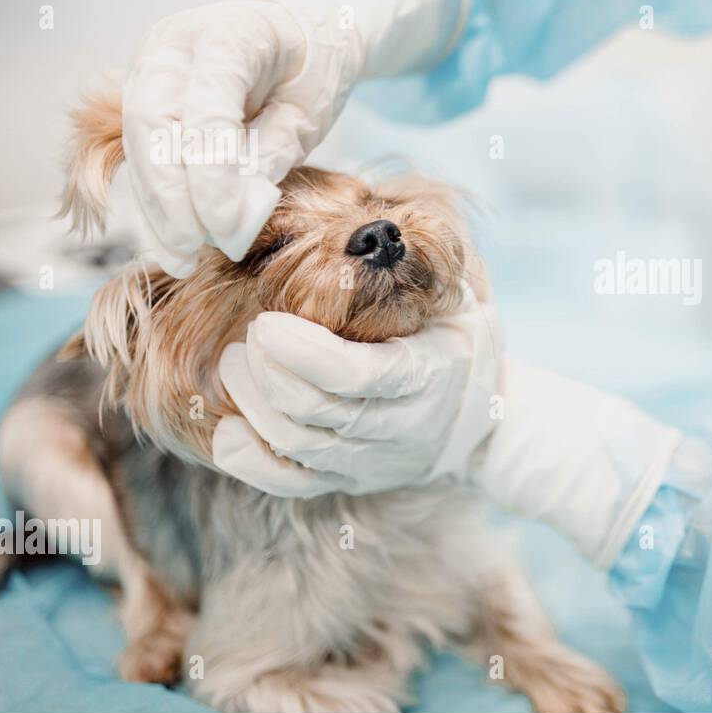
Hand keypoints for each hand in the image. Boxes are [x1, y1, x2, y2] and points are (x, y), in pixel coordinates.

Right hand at [120, 0, 472, 277]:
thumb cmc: (311, 71)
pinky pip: (140, 150)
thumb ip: (270, 157)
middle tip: (193, 252)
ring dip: (155, 206)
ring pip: (137, 141)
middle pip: (153, 124)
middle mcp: (175, 43)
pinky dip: (156, 196)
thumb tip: (235, 218)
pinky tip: (173, 238)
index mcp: (228, 34)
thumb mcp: (308, 113)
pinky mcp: (142, 90)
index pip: (205, 109)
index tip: (226, 230)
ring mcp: (150, 63)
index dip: (212, 177)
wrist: (297, 30)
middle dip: (170, 198)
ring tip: (181, 259)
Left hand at [213, 287, 501, 498]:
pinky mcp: (348, 480)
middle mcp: (401, 426)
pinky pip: (293, 484)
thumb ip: (422, 271)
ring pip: (298, 446)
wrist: (484, 419)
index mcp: (428, 374)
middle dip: (267, 371)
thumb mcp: (459, 300)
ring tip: (235, 362)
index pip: (357, 376)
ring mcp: (373, 460)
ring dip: (254, 405)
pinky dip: (252, 464)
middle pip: (317, 411)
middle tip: (250, 334)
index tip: (267, 324)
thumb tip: (370, 227)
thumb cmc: (457, 341)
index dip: (304, 354)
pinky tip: (227, 432)